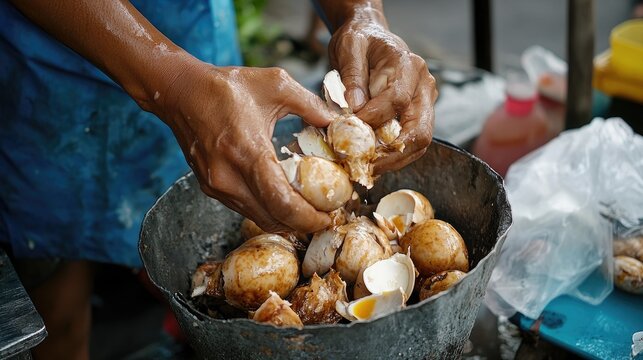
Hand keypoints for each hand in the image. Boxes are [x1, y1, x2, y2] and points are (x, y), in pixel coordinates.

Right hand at [156, 60, 333, 232]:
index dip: (309, 217)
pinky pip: (246, 209)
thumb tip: (339, 122)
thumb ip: (311, 105)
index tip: (330, 215)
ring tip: (309, 209)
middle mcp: (229, 177)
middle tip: (326, 215)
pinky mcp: (211, 188)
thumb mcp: (276, 84)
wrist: (181, 91)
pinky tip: (284, 198)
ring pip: (259, 218)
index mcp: (247, 151)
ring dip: (286, 220)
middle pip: (272, 219)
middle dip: (303, 224)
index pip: (282, 202)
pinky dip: (268, 210)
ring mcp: (217, 186)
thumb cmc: (226, 86)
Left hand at [328, 17, 437, 173]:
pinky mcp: (419, 114)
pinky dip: (395, 155)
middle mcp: (424, 85)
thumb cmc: (359, 40)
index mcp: (409, 65)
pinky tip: (374, 162)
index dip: (374, 118)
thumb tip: (355, 108)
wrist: (371, 36)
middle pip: (421, 129)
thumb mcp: (349, 47)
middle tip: (368, 166)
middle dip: (394, 153)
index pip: (397, 99)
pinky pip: (412, 141)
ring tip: (369, 169)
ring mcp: (425, 102)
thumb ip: (352, 75)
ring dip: (396, 159)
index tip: (350, 129)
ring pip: (420, 141)